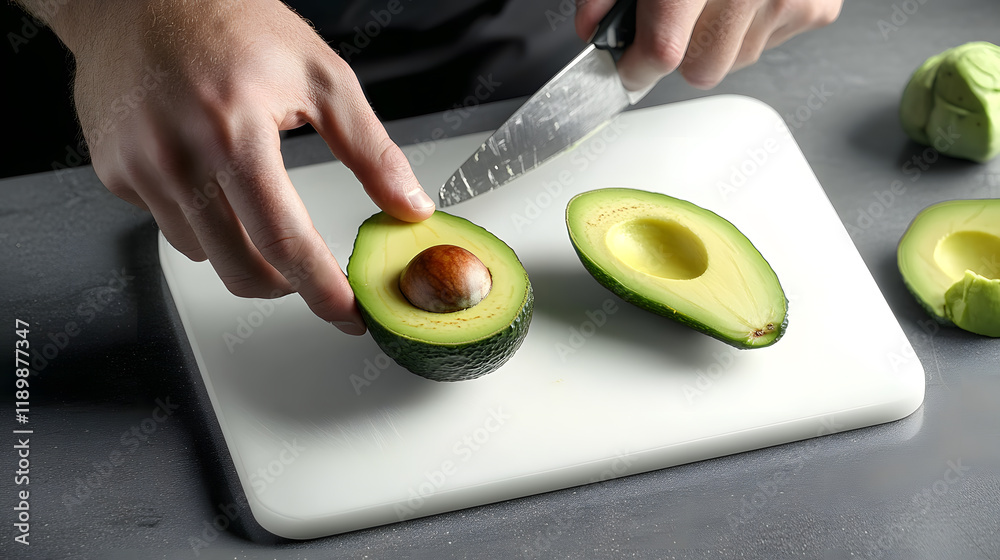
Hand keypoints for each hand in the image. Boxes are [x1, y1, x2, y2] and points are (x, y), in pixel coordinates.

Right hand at [40, 0, 435, 333]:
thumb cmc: (231, 20)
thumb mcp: (321, 73)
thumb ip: (371, 148)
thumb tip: (409, 204)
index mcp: (235, 128)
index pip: (284, 238)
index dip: (321, 289)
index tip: (349, 315)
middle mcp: (179, 155)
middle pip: (241, 268)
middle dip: (287, 286)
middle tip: (311, 273)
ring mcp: (139, 168)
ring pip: (205, 255)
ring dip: (243, 251)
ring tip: (256, 201)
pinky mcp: (114, 173)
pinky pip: (170, 226)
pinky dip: (201, 222)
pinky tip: (210, 178)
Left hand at [576, 0, 842, 89]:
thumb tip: (594, 25)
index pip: (663, 50)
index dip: (637, 66)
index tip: (627, 66)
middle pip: (703, 67)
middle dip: (683, 51)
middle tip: (677, 17)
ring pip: (738, 59)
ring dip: (722, 38)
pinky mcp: (816, 6)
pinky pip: (771, 42)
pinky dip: (756, 23)